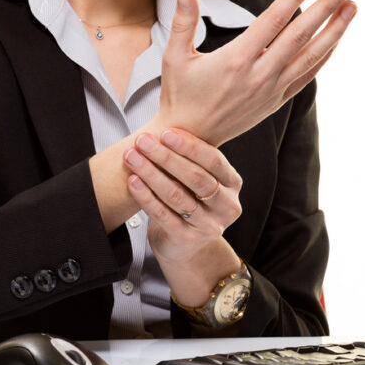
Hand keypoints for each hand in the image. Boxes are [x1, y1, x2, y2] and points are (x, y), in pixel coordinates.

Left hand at [123, 128, 243, 263]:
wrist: (184, 242)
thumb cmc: (191, 198)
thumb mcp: (199, 178)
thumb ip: (191, 156)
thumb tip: (166, 122)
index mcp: (233, 184)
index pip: (214, 161)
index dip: (189, 146)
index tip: (165, 133)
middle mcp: (226, 206)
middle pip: (196, 178)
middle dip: (166, 157)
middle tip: (143, 141)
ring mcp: (208, 226)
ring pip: (177, 196)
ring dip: (151, 174)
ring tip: (132, 157)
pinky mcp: (187, 239)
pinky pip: (163, 215)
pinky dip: (146, 196)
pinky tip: (133, 181)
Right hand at [156, 0, 355, 145]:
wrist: (190, 140)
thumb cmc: (180, 94)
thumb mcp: (173, 58)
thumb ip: (182, 22)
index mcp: (236, 59)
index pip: (275, 20)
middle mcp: (260, 75)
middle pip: (301, 34)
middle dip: (327, 6)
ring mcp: (272, 90)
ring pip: (311, 56)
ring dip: (335, 30)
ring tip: (353, 6)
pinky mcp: (276, 101)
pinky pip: (307, 75)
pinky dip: (324, 56)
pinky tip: (336, 38)